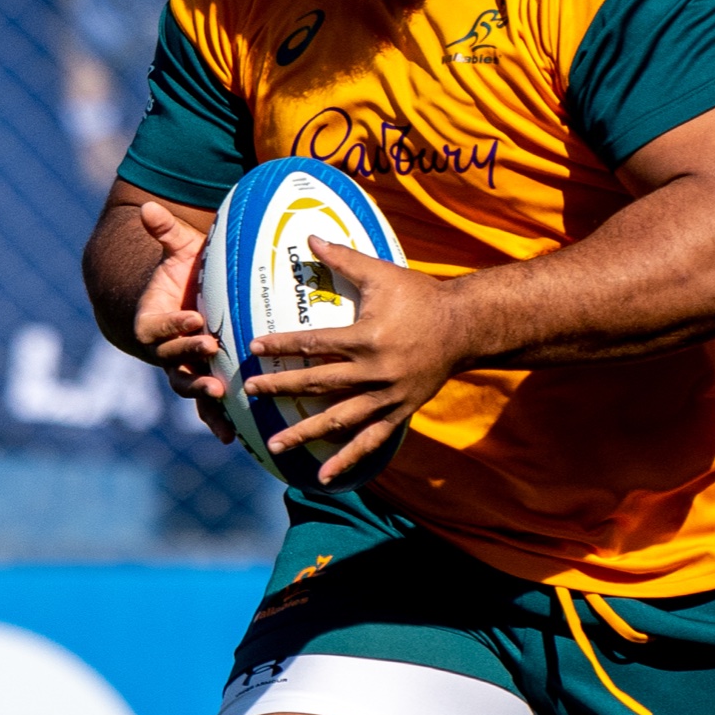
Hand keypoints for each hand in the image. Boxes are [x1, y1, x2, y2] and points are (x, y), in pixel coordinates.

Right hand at [131, 199, 234, 443]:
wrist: (175, 305)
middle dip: (190, 357)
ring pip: (187, 387)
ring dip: (202, 395)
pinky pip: (206, 407)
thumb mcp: (176, 252)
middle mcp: (165, 351)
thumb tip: (147, 207)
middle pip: (171, 360)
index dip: (175, 325)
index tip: (195, 320)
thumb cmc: (178, 276)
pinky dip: (216, 421)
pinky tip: (232, 438)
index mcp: (154, 321)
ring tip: (220, 394)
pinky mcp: (201, 382)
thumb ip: (163, 233)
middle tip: (212, 350)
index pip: (159, 327)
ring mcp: (182, 370)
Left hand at [247, 238, 467, 485]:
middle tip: (250, 392)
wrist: (465, 328)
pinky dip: (348, 459)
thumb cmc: (421, 297)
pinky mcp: (399, 412)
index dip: (281, 345)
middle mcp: (374, 371)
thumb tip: (309, 237)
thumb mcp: (382, 273)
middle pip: (318, 383)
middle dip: (281, 388)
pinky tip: (325, 476)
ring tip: (275, 445)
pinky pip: (370, 441)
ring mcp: (387, 397)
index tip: (253, 348)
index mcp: (366, 337)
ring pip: (339, 419)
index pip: (313, 343)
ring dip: (305, 433)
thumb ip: (343, 258)